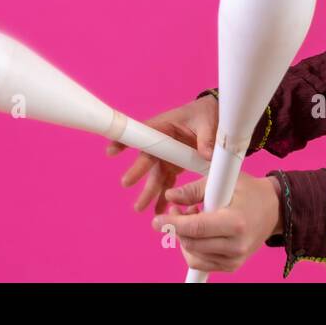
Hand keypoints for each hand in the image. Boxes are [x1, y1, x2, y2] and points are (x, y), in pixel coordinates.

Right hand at [105, 95, 217, 214]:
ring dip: (148, 192)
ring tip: (140, 208)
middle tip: (126, 183)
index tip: (111, 151)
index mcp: (165, 126)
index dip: (126, 141)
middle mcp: (162, 142)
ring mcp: (167, 156)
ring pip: (155, 176)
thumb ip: (206, 138)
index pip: (143, 133)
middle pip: (147, 158)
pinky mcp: (174, 166)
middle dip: (137, 171)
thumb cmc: (205, 113)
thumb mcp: (208, 122)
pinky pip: (167, 183)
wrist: (214, 116)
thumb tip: (206, 154)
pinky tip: (159, 210)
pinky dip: (163, 197)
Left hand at [152, 172, 283, 273]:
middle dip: (176, 227)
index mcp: (236, 222)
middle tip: (176, 209)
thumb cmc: (250, 192)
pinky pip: (201, 262)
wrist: (274, 210)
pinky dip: (194, 248)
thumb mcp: (224, 181)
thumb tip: (170, 196)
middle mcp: (236, 245)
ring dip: (185, 237)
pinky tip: (200, 232)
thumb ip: (195, 189)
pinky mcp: (233, 266)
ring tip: (193, 217)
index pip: (196, 228)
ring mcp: (235, 259)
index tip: (157, 220)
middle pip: (191, 243)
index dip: (173, 224)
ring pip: (193, 255)